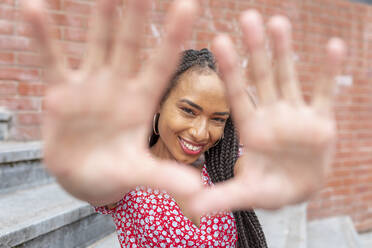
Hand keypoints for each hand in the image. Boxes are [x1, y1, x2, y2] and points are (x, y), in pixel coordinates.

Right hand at [23, 0, 200, 204]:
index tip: (188, 5)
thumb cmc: (115, 173)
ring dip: (99, 16)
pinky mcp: (60, 93)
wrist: (83, 176)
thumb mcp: (139, 174)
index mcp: (143, 102)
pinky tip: (34, 8)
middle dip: (137, 14)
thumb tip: (197, 191)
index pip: (161, 64)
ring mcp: (90, 86)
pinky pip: (51, 61)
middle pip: (131, 44)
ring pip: (96, 43)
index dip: (173, 37)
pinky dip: (42, 37)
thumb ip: (165, 178)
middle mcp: (119, 86)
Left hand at [191, 10, 345, 212]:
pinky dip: (329, 71)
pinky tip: (333, 46)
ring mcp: (296, 114)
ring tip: (278, 22)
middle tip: (247, 16)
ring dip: (285, 51)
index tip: (219, 40)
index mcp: (251, 128)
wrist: (300, 189)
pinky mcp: (321, 120)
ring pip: (289, 77)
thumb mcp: (247, 194)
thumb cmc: (270, 188)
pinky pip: (325, 92)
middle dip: (255, 49)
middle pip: (262, 77)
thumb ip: (220, 198)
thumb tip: (189, 210)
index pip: (237, 94)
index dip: (230, 69)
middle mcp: (271, 114)